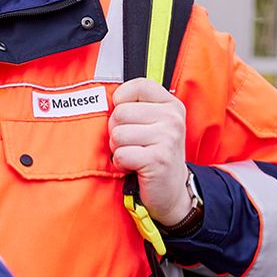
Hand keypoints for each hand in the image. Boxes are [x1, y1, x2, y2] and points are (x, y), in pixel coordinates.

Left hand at [108, 78, 191, 226]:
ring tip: (135, 155)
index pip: (137, 86)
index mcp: (171, 105)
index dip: (122, 100)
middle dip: (117, 131)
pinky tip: (135, 167)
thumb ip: (135, 106)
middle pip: (120, 112)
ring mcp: (168, 138)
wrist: (171, 190)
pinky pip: (121, 154)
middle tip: (132, 144)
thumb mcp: (152, 123)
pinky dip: (121, 164)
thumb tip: (104, 98)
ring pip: (118, 134)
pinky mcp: (158, 159)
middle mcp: (173, 118)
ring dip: (119, 149)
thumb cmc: (153, 153)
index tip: (128, 118)